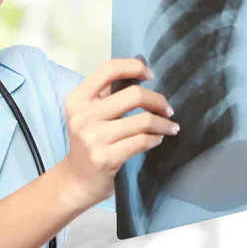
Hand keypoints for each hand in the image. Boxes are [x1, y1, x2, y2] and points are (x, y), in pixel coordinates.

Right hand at [59, 58, 179, 208]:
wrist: (76, 180)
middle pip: (134, 95)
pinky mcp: (106, 158)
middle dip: (158, 100)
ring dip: (163, 123)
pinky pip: (142, 141)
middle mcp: (82, 116)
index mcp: (77, 99)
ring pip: (143, 121)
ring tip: (170, 127)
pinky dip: (155, 138)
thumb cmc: (89, 142)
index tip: (150, 75)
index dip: (134, 67)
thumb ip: (108, 94)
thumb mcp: (89, 113)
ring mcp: (93, 138)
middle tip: (167, 109)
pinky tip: (158, 139)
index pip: (109, 69)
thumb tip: (141, 71)